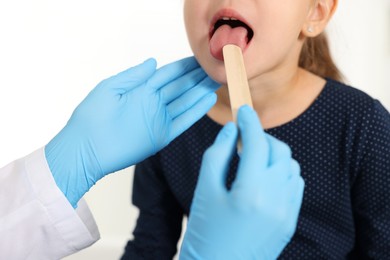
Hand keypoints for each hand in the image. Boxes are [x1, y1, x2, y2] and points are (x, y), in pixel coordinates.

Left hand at [45, 57, 218, 206]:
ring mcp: (158, 120)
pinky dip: (196, 112)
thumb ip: (133, 76)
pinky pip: (183, 122)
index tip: (200, 58)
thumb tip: (153, 62)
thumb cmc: (91, 117)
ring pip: (185, 102)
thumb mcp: (110, 88)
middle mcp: (152, 103)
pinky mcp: (161, 136)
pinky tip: (208, 100)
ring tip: (217, 81)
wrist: (86, 149)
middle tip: (216, 68)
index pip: (167, 74)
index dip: (184, 66)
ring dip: (201, 92)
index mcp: (140, 89)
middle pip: (180, 87)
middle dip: (198, 77)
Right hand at [180, 105, 303, 259]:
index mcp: (250, 192)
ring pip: (290, 166)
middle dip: (262, 137)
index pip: (257, 144)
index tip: (244, 111)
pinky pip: (295, 185)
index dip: (250, 123)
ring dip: (274, 154)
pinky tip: (265, 176)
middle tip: (244, 137)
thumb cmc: (205, 232)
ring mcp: (287, 212)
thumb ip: (218, 154)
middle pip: (279, 151)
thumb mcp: (205, 190)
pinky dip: (283, 172)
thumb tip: (232, 130)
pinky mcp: (290, 221)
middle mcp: (275, 201)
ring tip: (254, 158)